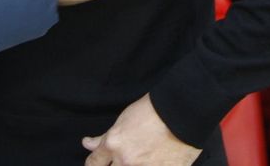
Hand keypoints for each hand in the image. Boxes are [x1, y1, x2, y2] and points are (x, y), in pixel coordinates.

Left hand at [82, 95, 198, 165]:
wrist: (181, 112)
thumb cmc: (153, 110)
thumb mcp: (123, 119)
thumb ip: (105, 137)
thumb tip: (88, 143)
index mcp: (114, 145)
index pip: (94, 163)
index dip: (93, 164)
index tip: (95, 164)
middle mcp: (126, 161)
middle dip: (115, 165)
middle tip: (126, 156)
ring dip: (133, 165)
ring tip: (143, 155)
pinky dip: (152, 165)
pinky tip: (157, 160)